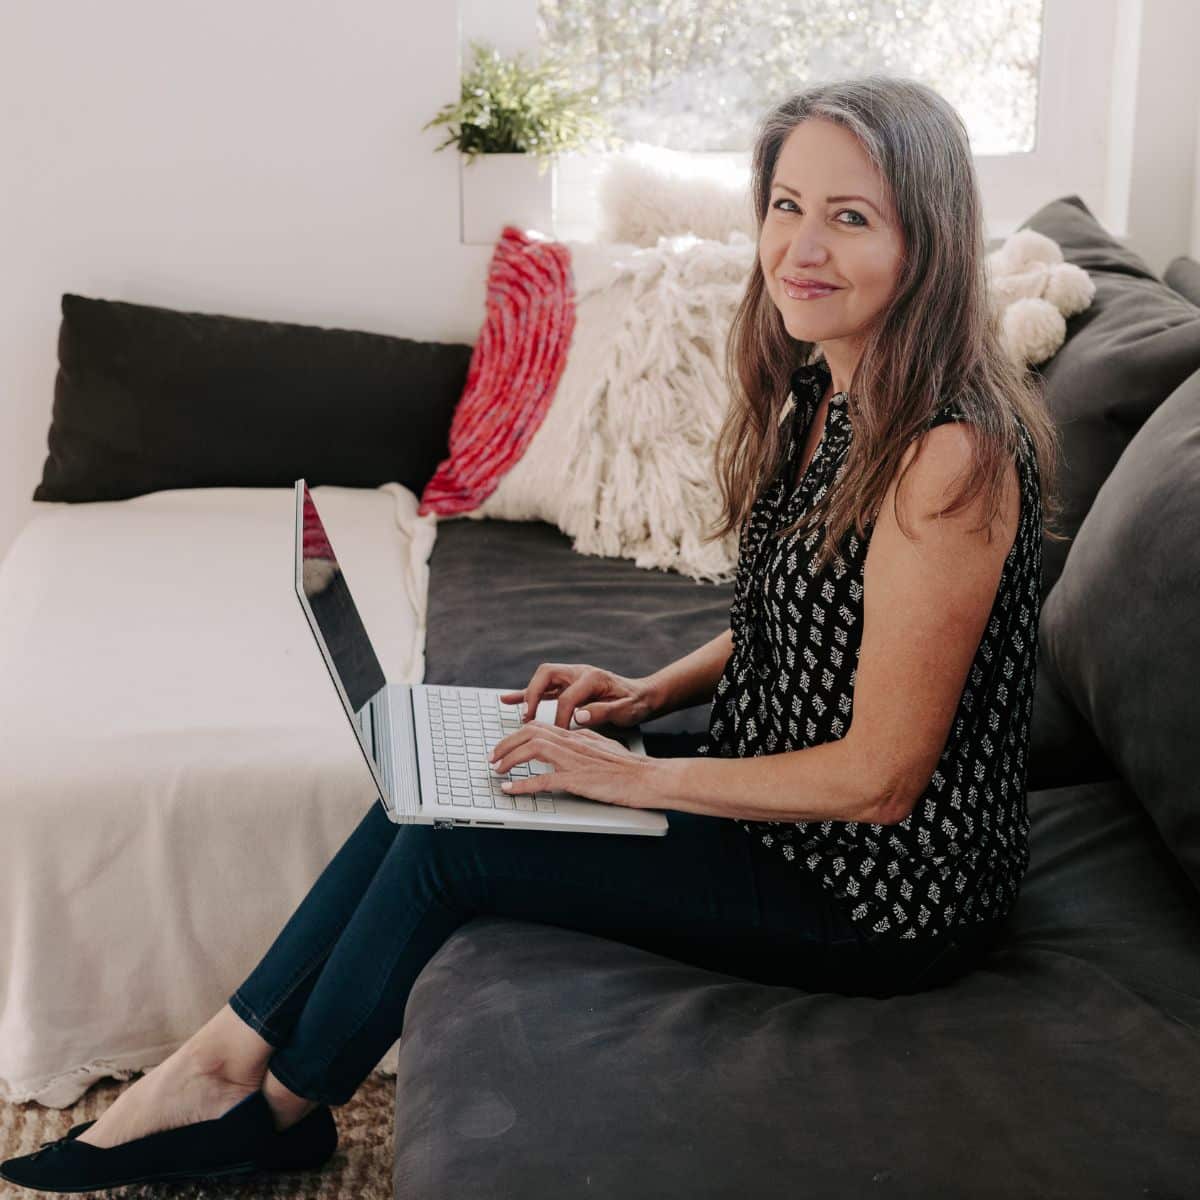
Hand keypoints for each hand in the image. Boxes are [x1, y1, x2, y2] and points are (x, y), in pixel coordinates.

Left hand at [487, 723, 664, 809]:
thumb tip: (570, 744)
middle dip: (506, 744)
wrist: (647, 777)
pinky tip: (511, 788)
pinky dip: (522, 784)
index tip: (505, 746)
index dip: (517, 735)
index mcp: (577, 735)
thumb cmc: (629, 767)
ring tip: (497, 769)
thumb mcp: (603, 748)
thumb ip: (584, 743)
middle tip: (493, 757)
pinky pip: (543, 779)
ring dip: (509, 759)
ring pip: (532, 750)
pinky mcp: (577, 779)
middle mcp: (573, 742)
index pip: (540, 726)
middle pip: (530, 732)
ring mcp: (574, 760)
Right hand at [499, 663, 656, 730]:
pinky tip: (508, 700)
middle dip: (534, 696)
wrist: (642, 695)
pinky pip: (543, 687)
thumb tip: (579, 716)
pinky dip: (525, 693)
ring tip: (520, 715)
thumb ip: (603, 712)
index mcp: (593, 678)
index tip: (559, 735)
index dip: (560, 717)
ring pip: (542, 679)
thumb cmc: (635, 704)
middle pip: (547, 675)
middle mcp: (579, 672)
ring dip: (528, 695)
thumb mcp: (626, 710)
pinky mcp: (568, 684)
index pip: (567, 697)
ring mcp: (572, 676)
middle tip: (529, 719)